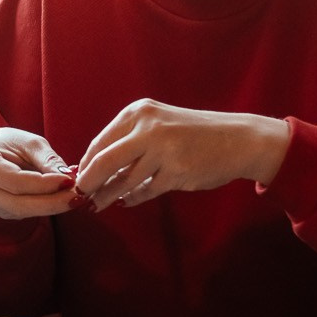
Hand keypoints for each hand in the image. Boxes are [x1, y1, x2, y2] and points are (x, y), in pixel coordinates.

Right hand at [0, 127, 80, 220]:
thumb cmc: (10, 144)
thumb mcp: (30, 142)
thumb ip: (48, 160)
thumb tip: (69, 179)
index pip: (16, 181)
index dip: (45, 184)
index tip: (70, 181)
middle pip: (19, 203)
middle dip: (52, 202)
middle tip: (78, 196)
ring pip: (23, 212)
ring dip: (52, 207)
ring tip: (75, 198)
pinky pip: (24, 213)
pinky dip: (45, 207)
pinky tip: (61, 200)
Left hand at [76, 99, 291, 208]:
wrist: (238, 140)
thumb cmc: (193, 133)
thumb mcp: (158, 124)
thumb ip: (129, 141)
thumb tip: (93, 167)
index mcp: (139, 112)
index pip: (100, 143)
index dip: (85, 165)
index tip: (78, 179)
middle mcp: (148, 128)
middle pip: (104, 162)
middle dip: (88, 183)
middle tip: (79, 196)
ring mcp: (163, 151)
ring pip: (123, 181)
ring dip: (107, 196)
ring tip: (98, 204)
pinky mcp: (176, 173)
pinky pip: (145, 191)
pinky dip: (132, 199)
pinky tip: (126, 202)